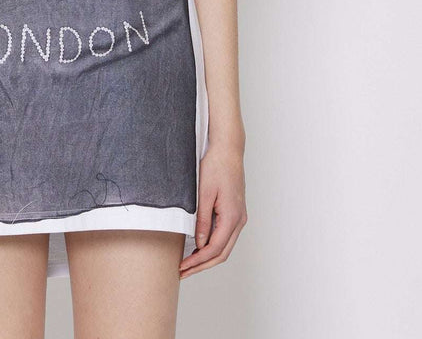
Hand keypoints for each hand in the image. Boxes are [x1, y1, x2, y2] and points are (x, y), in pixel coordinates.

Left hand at [179, 138, 247, 278]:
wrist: (228, 149)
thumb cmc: (216, 166)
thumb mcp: (204, 192)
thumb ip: (202, 219)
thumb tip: (200, 243)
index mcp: (232, 216)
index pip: (215, 249)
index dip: (198, 261)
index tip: (182, 266)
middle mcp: (239, 220)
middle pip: (222, 253)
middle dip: (202, 265)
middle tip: (183, 272)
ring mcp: (239, 217)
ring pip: (225, 247)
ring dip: (207, 258)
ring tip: (189, 264)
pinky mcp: (235, 213)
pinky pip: (225, 237)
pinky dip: (212, 247)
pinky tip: (199, 247)